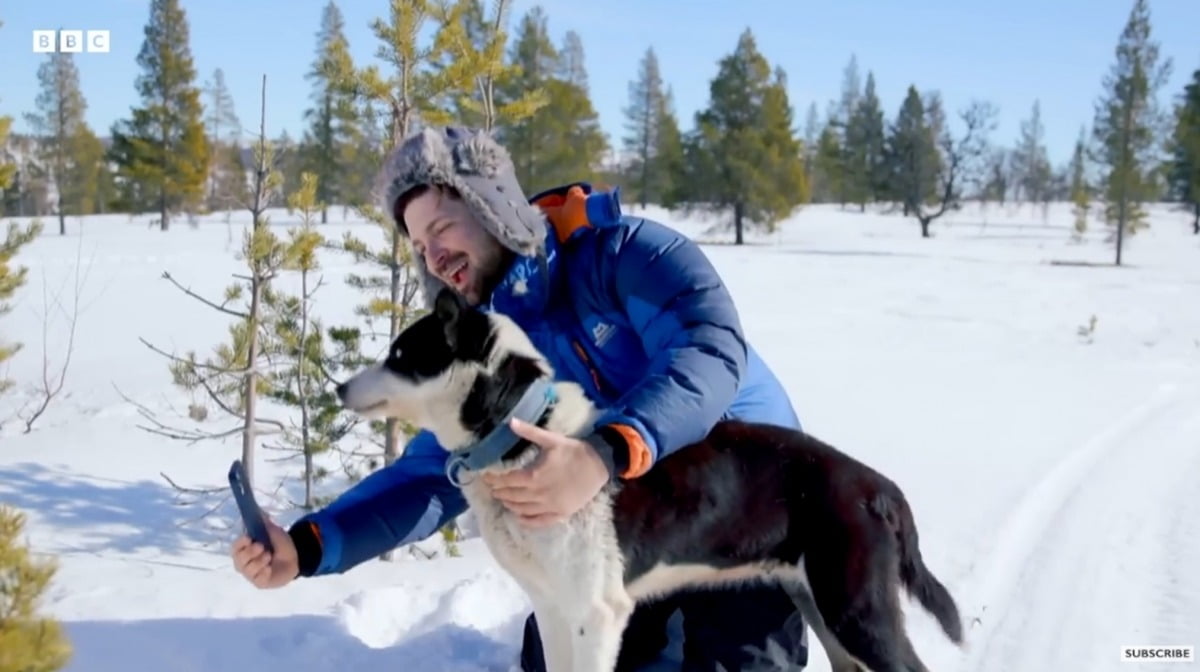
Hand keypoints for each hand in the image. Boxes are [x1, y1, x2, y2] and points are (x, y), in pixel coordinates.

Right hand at [230, 516, 298, 588]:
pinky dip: (263, 572)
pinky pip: (257, 579)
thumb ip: (264, 522)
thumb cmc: (280, 544)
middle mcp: (244, 562)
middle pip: (238, 560)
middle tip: (262, 547)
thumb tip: (257, 510)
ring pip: (247, 570)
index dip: (240, 543)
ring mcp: (251, 574)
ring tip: (269, 556)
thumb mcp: (274, 531)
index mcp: (245, 549)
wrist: (296, 558)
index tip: (248, 538)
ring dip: (259, 562)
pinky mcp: (259, 582)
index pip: (235, 547)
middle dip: (249, 553)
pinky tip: (269, 568)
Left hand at [482, 418, 609, 527]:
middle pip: (512, 496)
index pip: (507, 480)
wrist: (599, 465)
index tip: (485, 477)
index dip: (494, 480)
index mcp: (534, 476)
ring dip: (509, 505)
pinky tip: (518, 517)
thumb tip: (511, 421)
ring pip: (522, 510)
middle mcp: (539, 494)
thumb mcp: (551, 439)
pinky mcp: (560, 513)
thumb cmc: (574, 451)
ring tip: (502, 499)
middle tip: (491, 488)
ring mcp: (550, 506)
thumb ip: (530, 432)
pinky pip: (539, 521)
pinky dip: (526, 521)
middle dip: (499, 492)